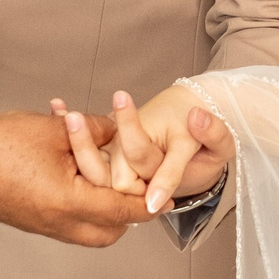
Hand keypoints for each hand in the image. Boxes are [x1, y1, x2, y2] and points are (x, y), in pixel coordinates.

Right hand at [0, 111, 146, 246]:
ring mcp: (41, 226)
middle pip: (108, 233)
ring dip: (102, 210)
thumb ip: (96, 130)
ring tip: (105, 179)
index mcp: (69, 204)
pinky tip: (74, 175)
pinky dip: (79, 206)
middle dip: (126, 214)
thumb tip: (118, 131)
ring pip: (86, 230)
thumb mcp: (55, 130)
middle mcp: (57, 224)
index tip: (165, 197)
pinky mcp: (27, 221)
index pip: (123, 212)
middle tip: (134, 187)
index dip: (148, 203)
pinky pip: (66, 223)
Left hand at [57, 85, 230, 214]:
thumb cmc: (206, 148)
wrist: (198, 153)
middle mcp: (138, 180)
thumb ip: (213, 133)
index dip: (129, 130)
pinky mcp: (112, 163)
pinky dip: (71, 135)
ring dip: (74, 141)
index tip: (120, 97)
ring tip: (61, 112)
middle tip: (72, 116)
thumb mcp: (220, 145)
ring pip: (92, 169)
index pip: (140, 158)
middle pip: (105, 172)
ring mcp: (122, 173)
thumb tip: (197, 117)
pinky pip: (89, 154)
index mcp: (161, 176)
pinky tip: (57, 107)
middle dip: (86, 144)